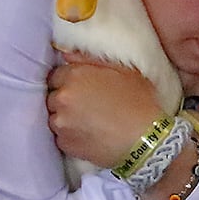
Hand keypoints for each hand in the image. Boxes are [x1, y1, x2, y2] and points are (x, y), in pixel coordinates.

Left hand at [46, 52, 167, 167]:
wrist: (145, 140)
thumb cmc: (139, 102)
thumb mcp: (122, 70)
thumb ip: (90, 59)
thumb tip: (67, 55)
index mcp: (74, 76)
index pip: (56, 75)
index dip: (70, 81)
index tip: (83, 89)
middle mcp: (62, 98)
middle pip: (53, 97)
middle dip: (66, 99)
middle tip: (88, 106)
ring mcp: (61, 123)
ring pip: (56, 118)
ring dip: (67, 118)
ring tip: (89, 122)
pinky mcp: (65, 144)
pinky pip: (61, 137)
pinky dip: (71, 136)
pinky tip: (89, 135)